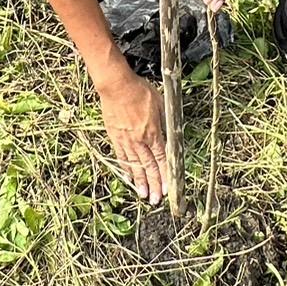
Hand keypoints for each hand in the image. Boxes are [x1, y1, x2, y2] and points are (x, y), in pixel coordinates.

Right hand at [97, 68, 167, 204]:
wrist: (116, 86)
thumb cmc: (138, 90)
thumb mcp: (160, 102)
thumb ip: (165, 120)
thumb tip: (171, 132)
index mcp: (152, 132)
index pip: (161, 159)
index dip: (165, 175)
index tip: (168, 188)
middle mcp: (140, 140)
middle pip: (148, 166)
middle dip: (153, 184)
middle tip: (156, 199)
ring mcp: (126, 140)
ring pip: (135, 165)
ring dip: (140, 182)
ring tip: (143, 195)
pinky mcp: (115, 137)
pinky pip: (121, 157)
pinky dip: (126, 169)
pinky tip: (129, 178)